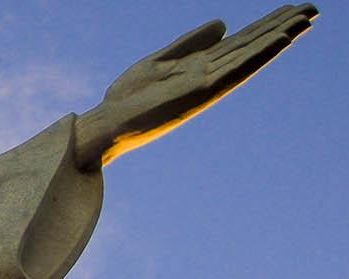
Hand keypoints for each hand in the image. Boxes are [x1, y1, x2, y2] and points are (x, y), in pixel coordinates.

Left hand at [75, 4, 316, 168]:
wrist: (107, 124)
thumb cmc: (128, 97)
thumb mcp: (160, 60)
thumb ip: (190, 43)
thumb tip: (224, 23)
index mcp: (201, 65)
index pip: (241, 41)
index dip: (266, 25)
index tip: (292, 9)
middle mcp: (210, 75)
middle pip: (252, 45)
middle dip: (281, 27)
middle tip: (314, 8)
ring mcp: (208, 84)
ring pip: (251, 55)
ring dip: (278, 37)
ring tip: (306, 19)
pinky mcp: (200, 92)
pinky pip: (236, 71)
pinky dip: (259, 56)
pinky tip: (280, 41)